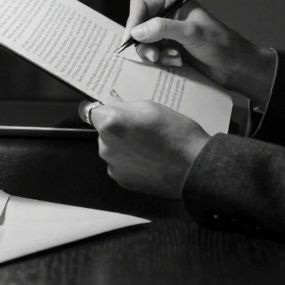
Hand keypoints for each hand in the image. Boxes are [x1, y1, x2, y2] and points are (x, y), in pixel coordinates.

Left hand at [79, 100, 209, 198]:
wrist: (193, 168)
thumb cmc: (175, 131)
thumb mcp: (151, 107)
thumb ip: (125, 105)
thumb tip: (111, 102)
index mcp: (110, 123)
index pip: (91, 111)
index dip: (104, 109)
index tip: (114, 111)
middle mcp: (105, 146)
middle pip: (103, 132)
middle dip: (116, 129)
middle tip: (141, 129)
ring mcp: (112, 166)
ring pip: (112, 149)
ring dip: (123, 146)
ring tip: (148, 147)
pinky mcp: (122, 181)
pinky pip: (121, 165)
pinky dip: (130, 162)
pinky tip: (149, 161)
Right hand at [121, 0, 275, 102]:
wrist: (236, 67)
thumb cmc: (220, 45)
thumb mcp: (192, 34)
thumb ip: (163, 29)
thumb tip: (136, 32)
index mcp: (174, 2)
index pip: (141, 4)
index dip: (134, 20)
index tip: (131, 39)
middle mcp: (168, 15)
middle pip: (138, 25)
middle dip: (144, 42)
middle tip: (153, 56)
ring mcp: (168, 34)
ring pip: (143, 42)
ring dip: (154, 54)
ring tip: (173, 59)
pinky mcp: (169, 49)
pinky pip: (153, 54)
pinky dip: (161, 60)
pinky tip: (177, 63)